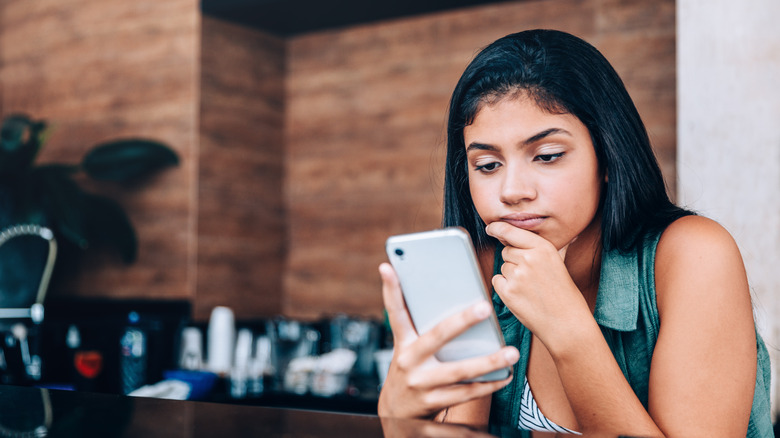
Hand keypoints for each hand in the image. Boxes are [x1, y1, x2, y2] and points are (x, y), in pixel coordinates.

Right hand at [377, 262, 518, 418]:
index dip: (391, 289)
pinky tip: (505, 375)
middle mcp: (408, 361)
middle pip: (436, 336)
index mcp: (402, 343)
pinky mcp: (434, 403)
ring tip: (511, 353)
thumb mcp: (407, 348)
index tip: (388, 266)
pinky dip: (488, 384)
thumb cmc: (410, 371)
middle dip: (462, 321)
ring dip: (488, 362)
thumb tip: (447, 297)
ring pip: (459, 371)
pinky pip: (467, 393)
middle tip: (485, 307)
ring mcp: (421, 383)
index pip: (395, 312)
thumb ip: (422, 326)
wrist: (396, 414)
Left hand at [485, 222, 590, 348]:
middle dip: (514, 261)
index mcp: (543, 248)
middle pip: (506, 251)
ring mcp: (517, 275)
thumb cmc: (564, 294)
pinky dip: (505, 288)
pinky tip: (521, 295)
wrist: (567, 322)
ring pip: (503, 267)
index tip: (491, 228)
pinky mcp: (508, 292)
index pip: (511, 231)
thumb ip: (537, 249)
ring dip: (511, 276)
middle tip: (531, 276)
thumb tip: (516, 237)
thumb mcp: (556, 262)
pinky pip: (497, 281)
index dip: (498, 228)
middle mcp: (529, 258)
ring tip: (530, 288)